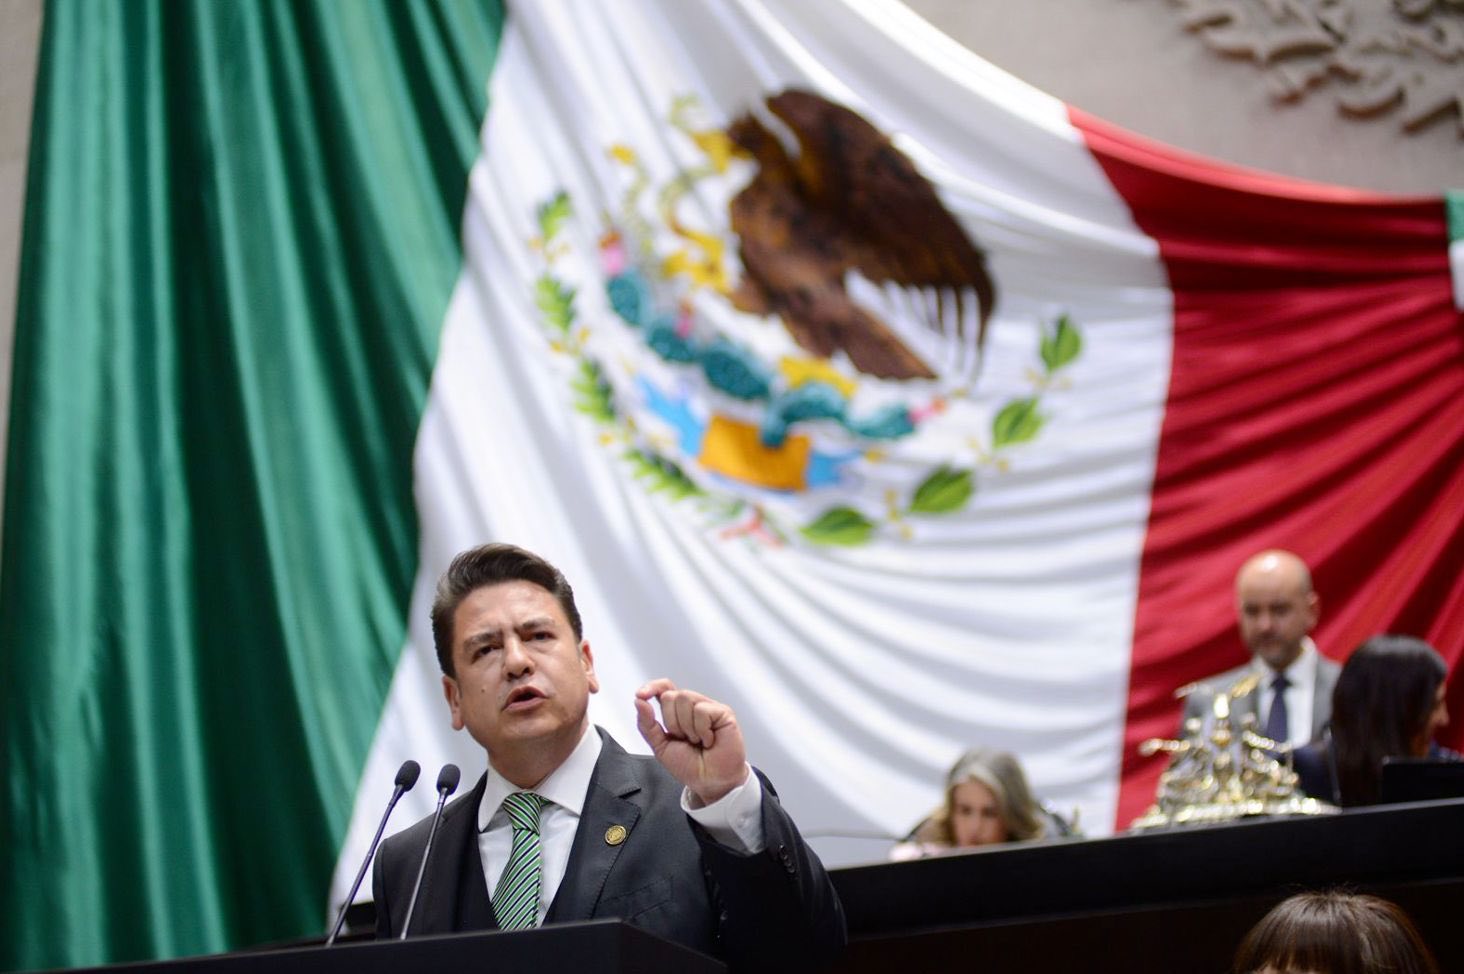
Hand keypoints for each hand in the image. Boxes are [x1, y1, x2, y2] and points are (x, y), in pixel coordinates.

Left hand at [635, 678, 748, 805]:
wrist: (710, 783)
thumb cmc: (690, 766)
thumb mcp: (660, 747)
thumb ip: (647, 725)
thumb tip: (639, 702)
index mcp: (677, 712)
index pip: (664, 688)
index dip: (652, 687)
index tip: (641, 695)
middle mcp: (692, 706)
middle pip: (671, 695)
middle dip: (671, 722)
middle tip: (684, 739)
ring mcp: (708, 707)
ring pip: (685, 699)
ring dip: (687, 727)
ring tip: (697, 740)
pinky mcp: (723, 712)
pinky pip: (702, 710)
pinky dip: (701, 730)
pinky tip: (709, 740)